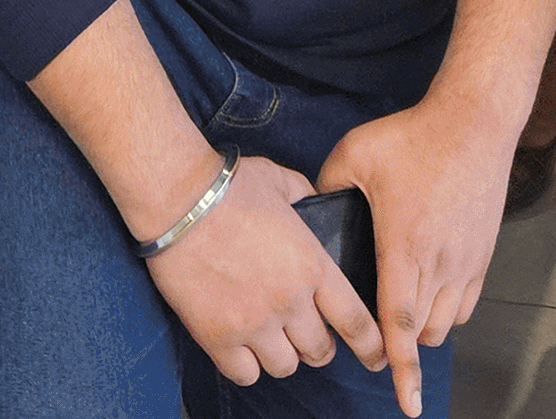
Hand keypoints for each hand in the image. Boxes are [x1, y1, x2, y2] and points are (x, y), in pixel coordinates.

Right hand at [144, 154, 386, 390]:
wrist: (179, 199)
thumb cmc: (230, 184)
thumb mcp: (282, 181)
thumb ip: (307, 199)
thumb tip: (316, 206)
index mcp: (312, 265)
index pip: (356, 322)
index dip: (371, 347)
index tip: (376, 357)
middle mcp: (289, 302)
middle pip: (320, 351)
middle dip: (317, 343)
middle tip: (305, 329)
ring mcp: (254, 324)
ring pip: (286, 367)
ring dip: (283, 354)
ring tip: (271, 334)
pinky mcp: (218, 338)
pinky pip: (246, 375)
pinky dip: (248, 365)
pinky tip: (242, 344)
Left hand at [318, 91, 515, 415]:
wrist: (474, 121)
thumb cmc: (413, 136)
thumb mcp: (355, 152)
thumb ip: (327, 185)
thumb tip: (313, 209)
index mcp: (403, 245)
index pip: (399, 322)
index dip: (399, 367)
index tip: (406, 404)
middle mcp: (439, 262)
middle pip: (421, 331)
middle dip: (399, 346)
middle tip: (375, 339)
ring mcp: (466, 260)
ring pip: (446, 323)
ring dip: (423, 328)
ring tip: (400, 311)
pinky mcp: (483, 253)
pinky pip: (466, 305)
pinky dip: (447, 312)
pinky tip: (429, 294)